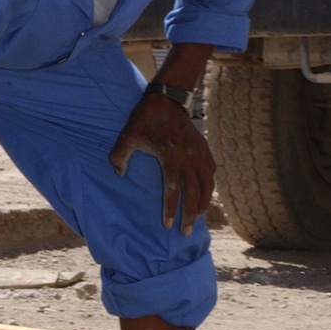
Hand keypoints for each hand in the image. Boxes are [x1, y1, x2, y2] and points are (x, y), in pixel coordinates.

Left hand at [109, 92, 215, 234]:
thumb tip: (120, 174)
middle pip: (194, 193)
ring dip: (203, 203)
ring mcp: (199, 153)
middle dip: (189, 214)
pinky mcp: (204, 148)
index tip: (167, 225)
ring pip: (207, 185)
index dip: (171, 209)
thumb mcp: (127, 135)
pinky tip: (205, 195)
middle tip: (185, 231)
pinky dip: (210, 186)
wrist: (167, 98)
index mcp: (171, 157)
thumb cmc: (145, 118)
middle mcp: (189, 158)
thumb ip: (119, 156)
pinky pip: (211, 172)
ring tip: (197, 218)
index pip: (173, 190)